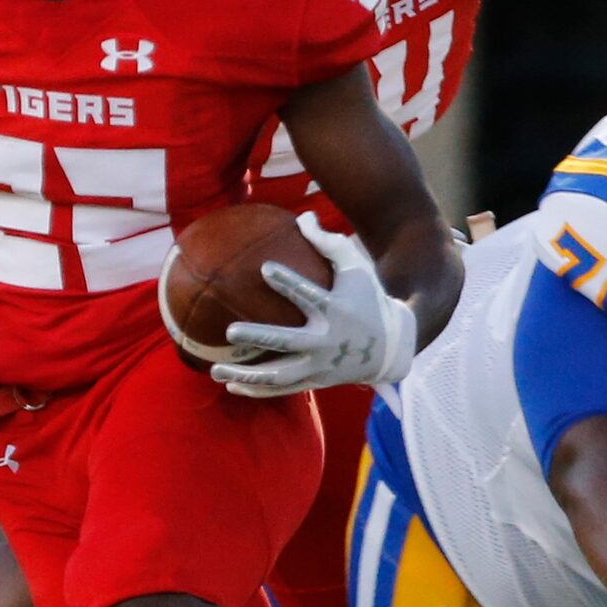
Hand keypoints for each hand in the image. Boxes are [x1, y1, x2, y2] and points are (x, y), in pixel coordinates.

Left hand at [212, 213, 416, 399]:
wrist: (391, 348)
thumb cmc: (369, 300)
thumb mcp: (357, 268)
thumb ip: (329, 243)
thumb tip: (302, 216)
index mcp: (335, 310)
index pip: (309, 295)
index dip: (287, 282)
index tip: (264, 268)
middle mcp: (326, 340)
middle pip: (288, 342)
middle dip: (259, 336)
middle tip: (230, 330)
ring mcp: (320, 365)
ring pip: (280, 375)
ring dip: (247, 375)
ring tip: (216, 371)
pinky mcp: (316, 381)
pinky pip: (282, 388)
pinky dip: (257, 389)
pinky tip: (230, 385)